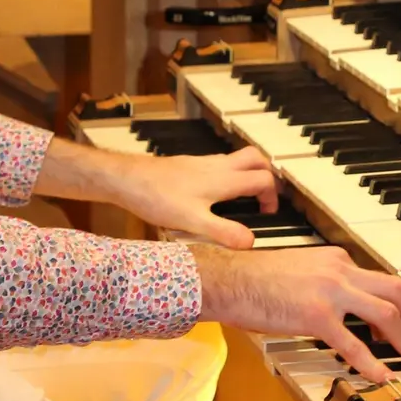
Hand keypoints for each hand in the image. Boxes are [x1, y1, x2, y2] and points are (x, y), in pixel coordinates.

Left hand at [114, 146, 279, 248]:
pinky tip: (214, 194)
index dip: (272, 196)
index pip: (263, 179)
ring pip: (236, 159)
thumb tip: (251, 242)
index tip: (267, 214)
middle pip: (255, 158)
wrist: (128, 178)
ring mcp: (202, 162)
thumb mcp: (193, 222)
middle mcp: (217, 166)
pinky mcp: (189, 164)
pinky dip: (229, 173)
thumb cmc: (159, 198)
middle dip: (266, 175)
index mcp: (224, 179)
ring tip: (243, 197)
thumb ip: (223, 232)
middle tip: (263, 198)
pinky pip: (219, 163)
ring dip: (248, 172)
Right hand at [187, 242, 400, 383]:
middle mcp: (338, 270)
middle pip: (395, 289)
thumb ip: (324, 284)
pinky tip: (381, 375)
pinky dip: (372, 361)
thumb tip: (341, 310)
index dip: (400, 301)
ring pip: (385, 313)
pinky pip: (353, 343)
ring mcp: (329, 292)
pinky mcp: (316, 315)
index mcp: (335, 259)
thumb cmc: (253, 279)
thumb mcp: (298, 271)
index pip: (379, 278)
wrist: (227, 279)